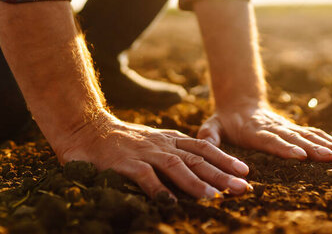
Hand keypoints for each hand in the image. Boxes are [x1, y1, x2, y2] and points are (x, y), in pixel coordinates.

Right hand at [59, 111, 251, 198]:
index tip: (245, 171)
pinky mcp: (125, 163)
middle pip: (197, 158)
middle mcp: (161, 144)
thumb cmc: (122, 140)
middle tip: (243, 187)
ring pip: (176, 166)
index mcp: (169, 139)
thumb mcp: (152, 142)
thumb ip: (171, 153)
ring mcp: (144, 153)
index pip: (203, 148)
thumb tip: (196, 172)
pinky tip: (170, 203)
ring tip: (214, 197)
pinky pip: (145, 177)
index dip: (225, 159)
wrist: (86, 128)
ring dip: (196, 182)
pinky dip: (158, 189)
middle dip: (222, 173)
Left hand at [197, 102, 331, 161]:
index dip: (285, 148)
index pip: (270, 140)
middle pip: (294, 139)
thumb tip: (205, 140)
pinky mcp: (294, 129)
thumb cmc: (224, 121)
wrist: (239, 103)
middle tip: (328, 157)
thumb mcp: (212, 126)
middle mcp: (274, 128)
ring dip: (326, 145)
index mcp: (254, 131)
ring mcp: (286, 128)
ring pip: (308, 136)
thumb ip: (208, 134)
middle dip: (312, 148)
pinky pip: (314, 134)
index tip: (300, 156)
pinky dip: (330, 141)